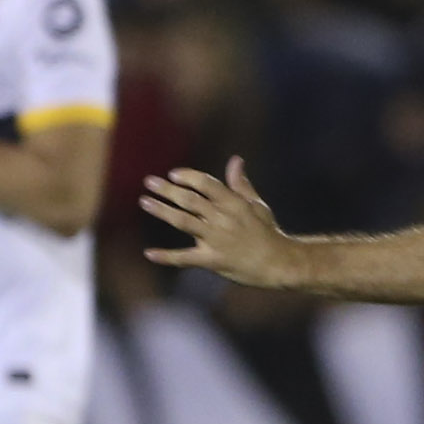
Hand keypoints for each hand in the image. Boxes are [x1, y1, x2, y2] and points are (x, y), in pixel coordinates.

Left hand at [136, 158, 298, 284]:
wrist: (278, 263)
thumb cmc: (267, 232)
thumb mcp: (256, 205)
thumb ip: (240, 184)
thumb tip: (235, 160)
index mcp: (233, 203)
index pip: (206, 183)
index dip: (188, 177)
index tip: (173, 174)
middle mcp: (222, 218)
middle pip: (189, 199)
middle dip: (167, 189)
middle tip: (149, 182)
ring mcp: (216, 239)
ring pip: (183, 221)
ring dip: (162, 210)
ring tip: (145, 201)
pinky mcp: (212, 260)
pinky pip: (185, 258)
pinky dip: (166, 256)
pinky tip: (149, 253)